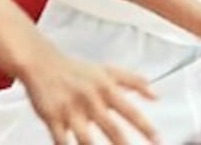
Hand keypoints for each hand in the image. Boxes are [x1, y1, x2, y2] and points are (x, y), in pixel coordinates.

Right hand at [21, 52, 158, 144]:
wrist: (42, 63)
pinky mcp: (52, 117)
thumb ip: (134, 81)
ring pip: (86, 138)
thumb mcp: (107, 70)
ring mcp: (70, 110)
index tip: (157, 139)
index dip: (145, 127)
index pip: (130, 110)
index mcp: (105, 88)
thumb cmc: (77, 69)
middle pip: (111, 128)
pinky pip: (60, 140)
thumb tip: (156, 95)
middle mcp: (90, 99)